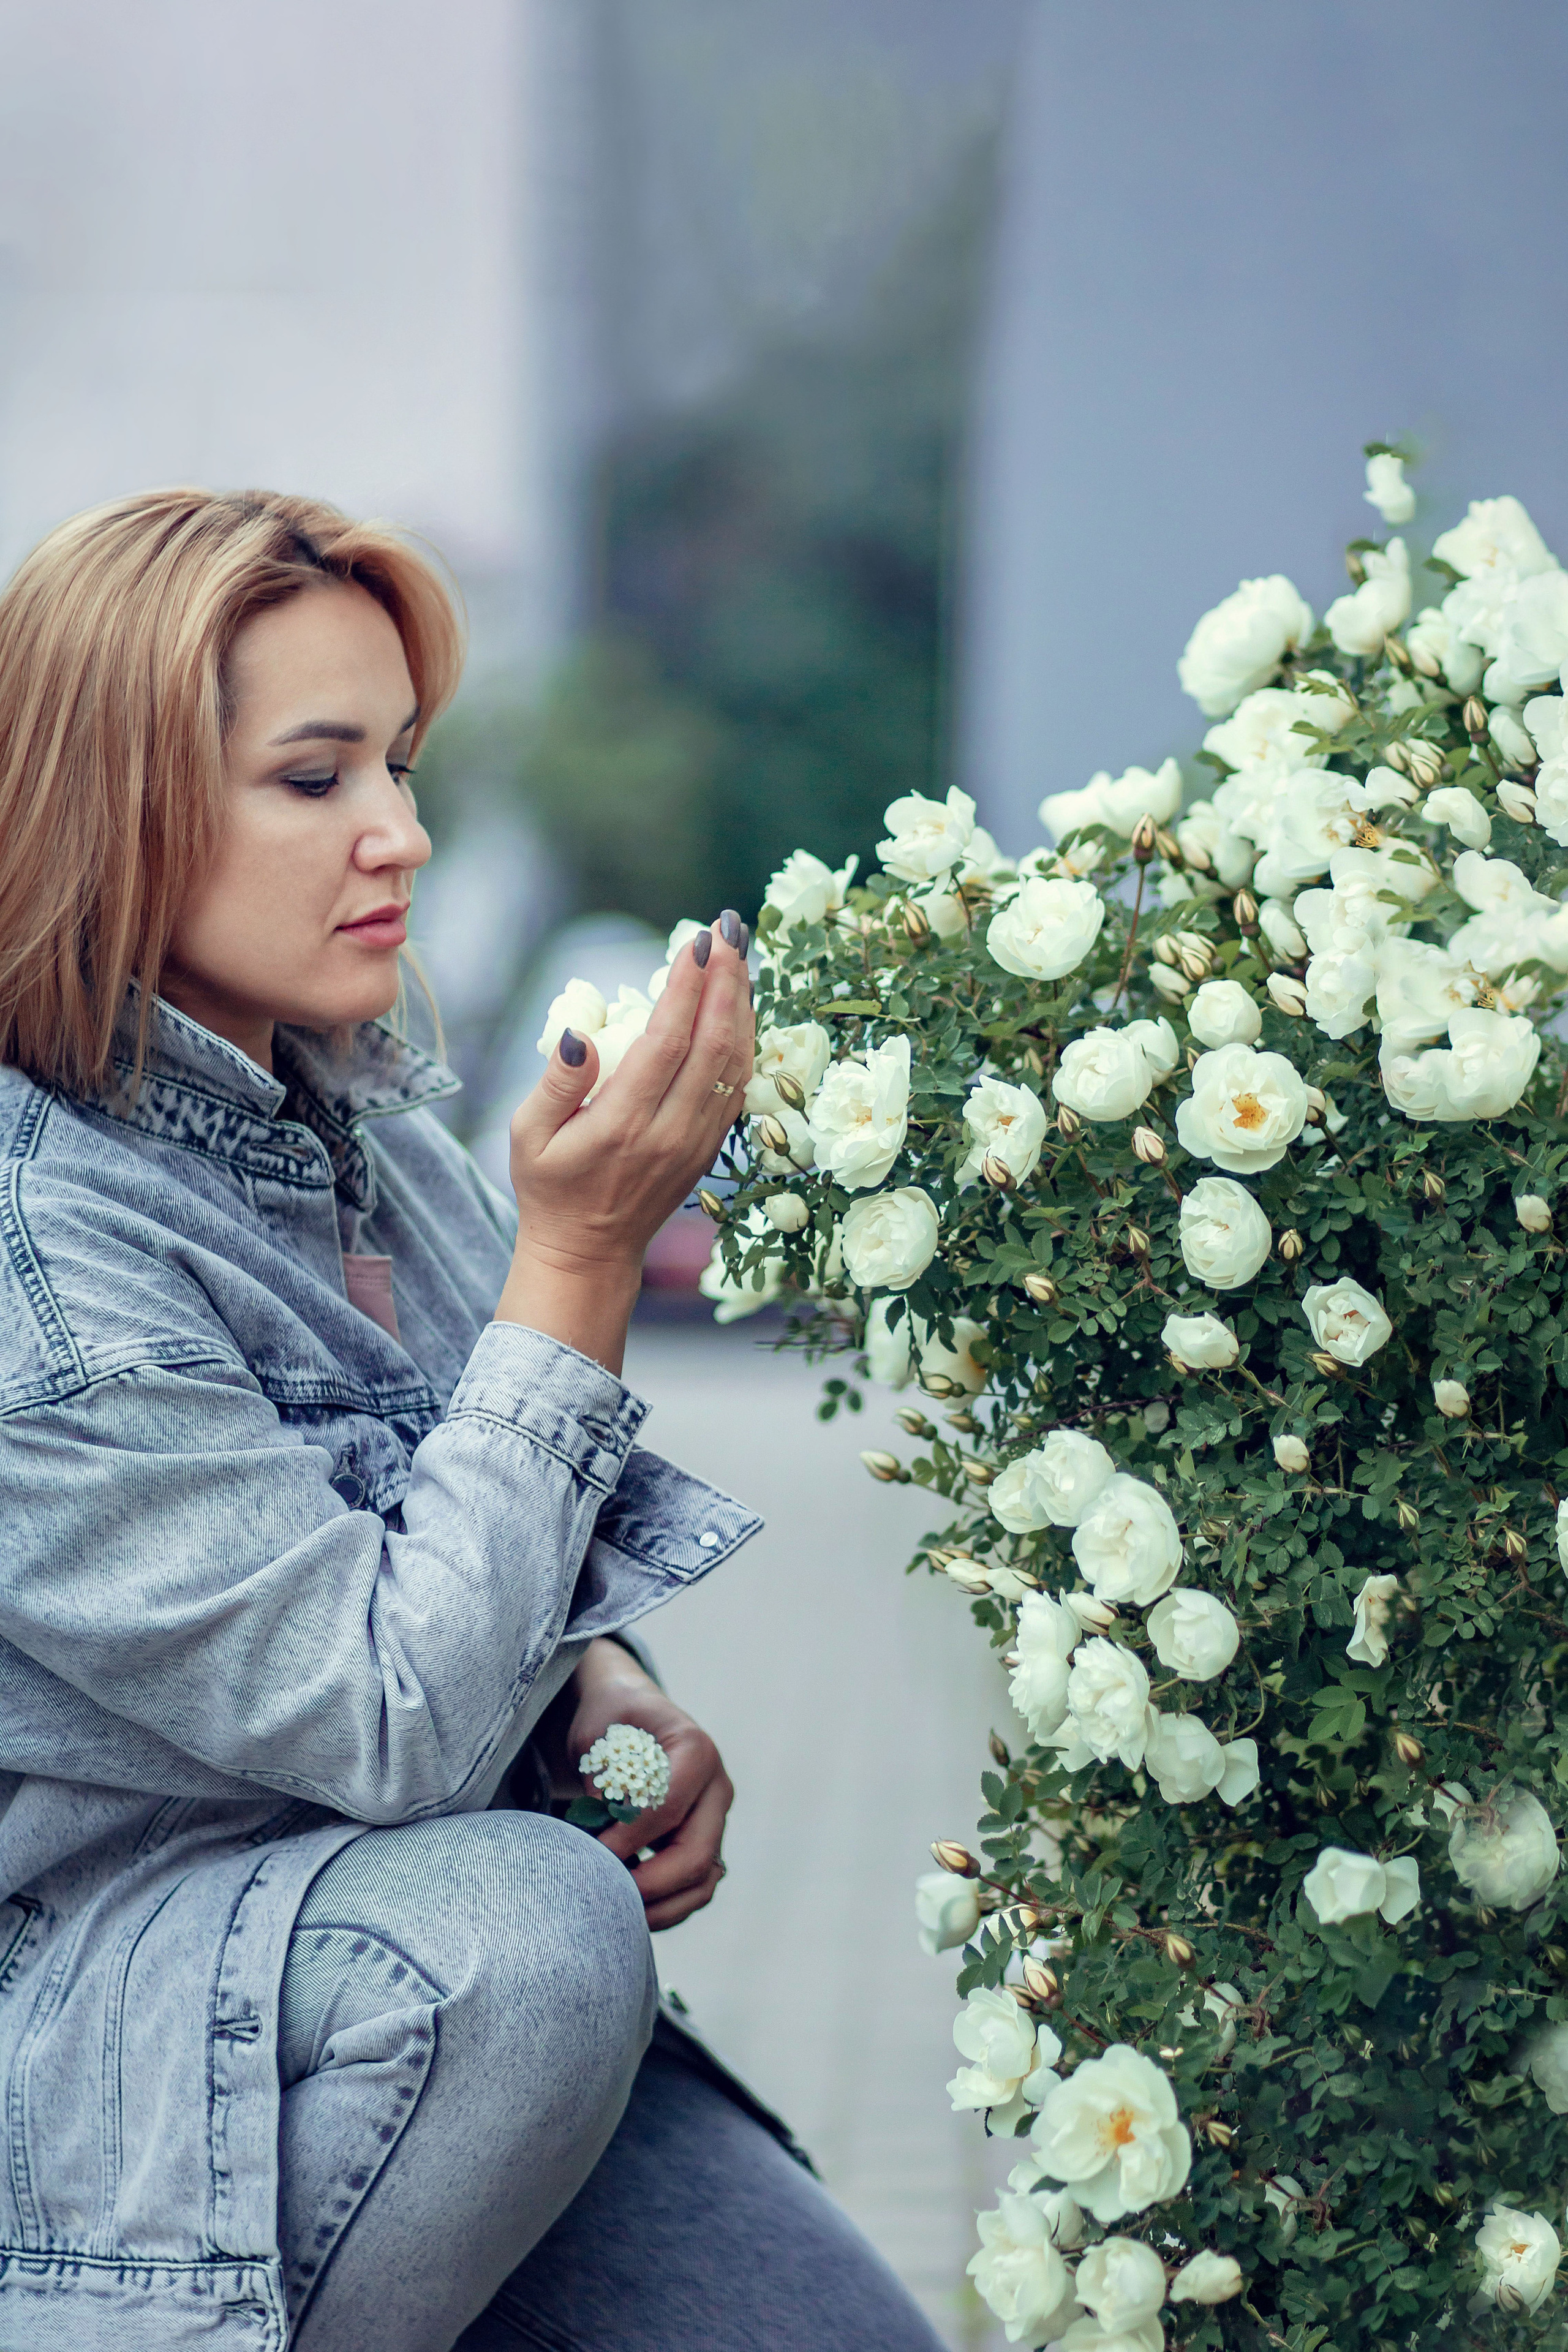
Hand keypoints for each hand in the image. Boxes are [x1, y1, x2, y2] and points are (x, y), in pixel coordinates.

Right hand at [495, 913, 752, 1368]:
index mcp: (623, 1125)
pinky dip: (746, 1039)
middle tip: (727, 930)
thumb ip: (556, 1081)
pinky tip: (742, 1005)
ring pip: (737, 1062)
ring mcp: (698, 1142)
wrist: (588, 1254)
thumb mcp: (528, 1135)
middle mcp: (671, 1132)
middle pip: (714, 1043)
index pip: (668, 1041)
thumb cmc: (549, 1189)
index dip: (688, 988)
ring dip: (743, 1003)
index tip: (696, 942)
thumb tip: (583, 1031)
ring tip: (740, 955)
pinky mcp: (711, 1148)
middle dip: (726, 980)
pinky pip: (740, 1085)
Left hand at [567, 1640, 733, 1931]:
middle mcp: (716, 1787)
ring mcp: (716, 1818)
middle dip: (648, 1885)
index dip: (627, 1840)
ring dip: (662, 1907)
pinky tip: (629, 1907)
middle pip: (696, 1855)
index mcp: (695, 1749)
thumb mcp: (596, 1737)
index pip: (666, 1808)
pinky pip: (697, 1887)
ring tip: (616, 1912)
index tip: (588, 1856)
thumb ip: (601, 1785)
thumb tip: (600, 1839)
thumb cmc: (610, 1720)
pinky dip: (667, 1906)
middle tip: (602, 1896)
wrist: (630, 1711)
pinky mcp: (707, 1841)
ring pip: (704, 1881)